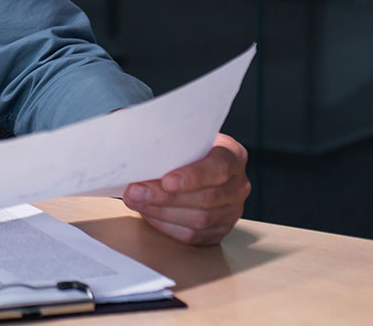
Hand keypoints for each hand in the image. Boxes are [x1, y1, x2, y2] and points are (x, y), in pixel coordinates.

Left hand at [123, 133, 249, 245]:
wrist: (188, 165)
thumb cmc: (181, 148)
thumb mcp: (179, 137)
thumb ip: (165, 141)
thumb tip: (134, 146)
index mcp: (233, 155)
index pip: (219, 167)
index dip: (194, 176)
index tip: (166, 181)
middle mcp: (238, 184)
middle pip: (207, 198)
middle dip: (166, 197)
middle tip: (135, 192)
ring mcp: (232, 210)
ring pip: (200, 220)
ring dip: (162, 212)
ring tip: (136, 202)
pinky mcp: (220, 230)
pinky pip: (194, 235)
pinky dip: (167, 226)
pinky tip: (148, 213)